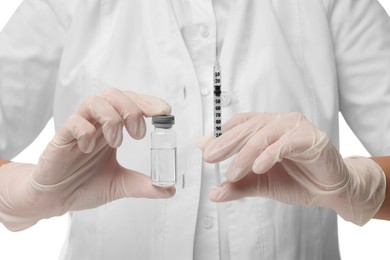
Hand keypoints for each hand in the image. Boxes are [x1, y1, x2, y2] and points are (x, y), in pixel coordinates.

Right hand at [0, 88, 174, 230]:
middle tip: (139, 134)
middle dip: (132, 109)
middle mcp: (96, 124)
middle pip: (114, 95)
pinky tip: (88, 149)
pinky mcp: (61, 138)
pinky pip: (73, 122)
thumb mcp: (120, 185)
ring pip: (94, 101)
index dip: (148, 102)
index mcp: (111, 129)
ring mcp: (78, 129)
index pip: (131, 102)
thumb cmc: (84, 185)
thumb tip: (169, 190)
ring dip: (111, 118)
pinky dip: (86, 132)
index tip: (165, 112)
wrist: (55, 200)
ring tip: (116, 143)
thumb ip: (143, 185)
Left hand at [199, 112, 384, 225]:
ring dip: (245, 154)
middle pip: (248, 128)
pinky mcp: (311, 138)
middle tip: (210, 157)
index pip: (240, 124)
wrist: (328, 190)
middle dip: (226, 143)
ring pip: (264, 135)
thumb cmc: (296, 180)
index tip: (204, 148)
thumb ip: (238, 186)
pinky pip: (286, 143)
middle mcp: (279, 122)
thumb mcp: (260, 184)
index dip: (221, 134)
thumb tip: (214, 193)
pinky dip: (270, 154)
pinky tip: (258, 167)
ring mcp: (295, 127)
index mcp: (266, 127)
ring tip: (233, 173)